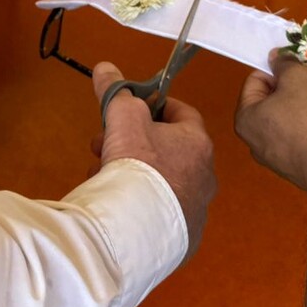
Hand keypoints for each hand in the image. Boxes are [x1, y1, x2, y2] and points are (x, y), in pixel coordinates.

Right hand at [92, 62, 214, 260]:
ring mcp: (196, 209)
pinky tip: (116, 205)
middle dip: (133, 143)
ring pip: (160, 182)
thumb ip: (116, 91)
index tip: (131, 109)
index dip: (155, 107)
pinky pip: (158, 212)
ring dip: (132, 174)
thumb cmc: (138, 163)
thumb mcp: (123, 117)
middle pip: (168, 149)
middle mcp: (205, 176)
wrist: (137, 227)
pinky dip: (139, 204)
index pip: (182, 113)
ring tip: (102, 176)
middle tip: (104, 145)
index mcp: (197, 143)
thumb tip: (106, 68)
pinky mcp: (182, 237)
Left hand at [233, 50, 306, 191]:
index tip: (299, 67)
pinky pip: (305, 136)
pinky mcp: (300, 167)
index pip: (255, 80)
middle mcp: (255, 141)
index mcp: (246, 118)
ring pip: (291, 118)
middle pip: (273, 100)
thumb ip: (284, 64)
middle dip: (295, 88)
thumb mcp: (298, 78)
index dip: (278, 69)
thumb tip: (276, 58)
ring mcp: (277, 157)